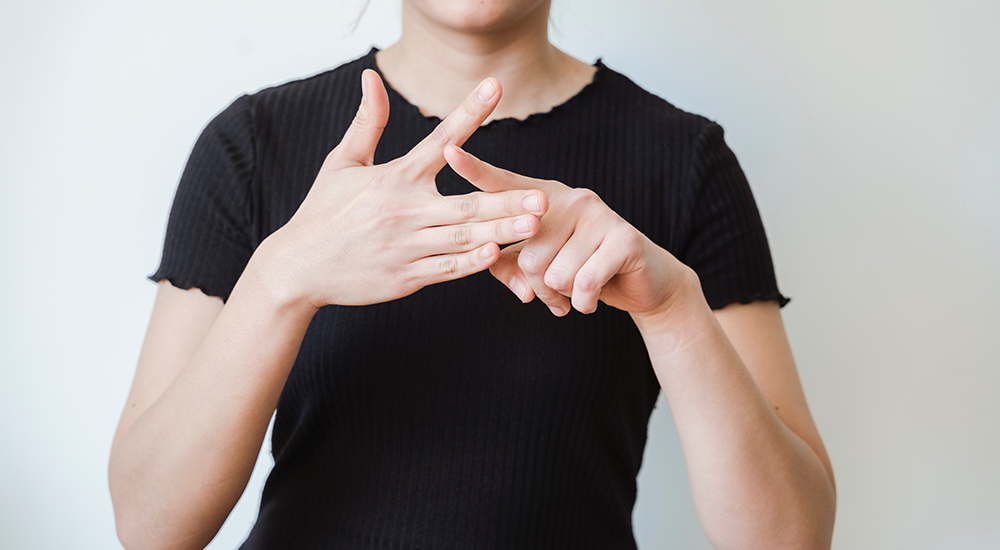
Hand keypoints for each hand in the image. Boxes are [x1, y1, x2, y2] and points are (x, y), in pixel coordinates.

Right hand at [260, 70, 548, 308]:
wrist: (298, 267)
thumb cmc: (323, 213)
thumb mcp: (342, 163)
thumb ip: (368, 122)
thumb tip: (371, 77)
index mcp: (393, 179)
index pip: (438, 140)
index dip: (468, 113)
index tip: (495, 88)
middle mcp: (403, 212)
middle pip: (464, 204)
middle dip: (505, 200)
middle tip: (542, 196)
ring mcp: (406, 247)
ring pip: (462, 239)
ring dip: (500, 232)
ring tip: (534, 224)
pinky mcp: (406, 277)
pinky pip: (446, 269)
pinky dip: (470, 264)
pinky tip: (496, 255)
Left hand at [444, 144, 697, 318]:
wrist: (643, 283)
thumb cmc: (582, 270)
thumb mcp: (542, 265)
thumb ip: (507, 264)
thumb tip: (495, 270)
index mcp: (546, 199)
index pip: (506, 185)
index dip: (477, 171)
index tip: (449, 152)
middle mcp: (572, 199)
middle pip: (527, 254)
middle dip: (539, 287)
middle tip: (555, 291)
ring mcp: (600, 215)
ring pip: (554, 273)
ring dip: (562, 296)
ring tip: (576, 290)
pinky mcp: (624, 238)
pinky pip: (583, 282)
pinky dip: (583, 302)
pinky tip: (591, 298)